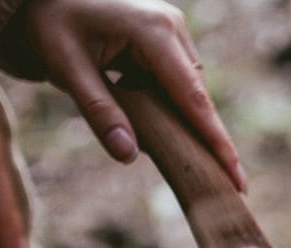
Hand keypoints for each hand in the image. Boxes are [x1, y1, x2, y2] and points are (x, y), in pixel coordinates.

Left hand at [20, 0, 246, 190]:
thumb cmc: (52, 21)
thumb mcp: (67, 68)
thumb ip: (99, 112)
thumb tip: (128, 155)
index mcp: (154, 32)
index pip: (193, 99)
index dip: (217, 142)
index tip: (237, 177)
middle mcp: (172, 27)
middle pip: (197, 96)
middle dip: (201, 138)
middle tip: (213, 182)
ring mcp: (172, 29)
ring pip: (189, 90)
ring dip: (179, 120)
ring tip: (172, 151)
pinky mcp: (166, 35)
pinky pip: (177, 80)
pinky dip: (168, 105)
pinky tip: (152, 121)